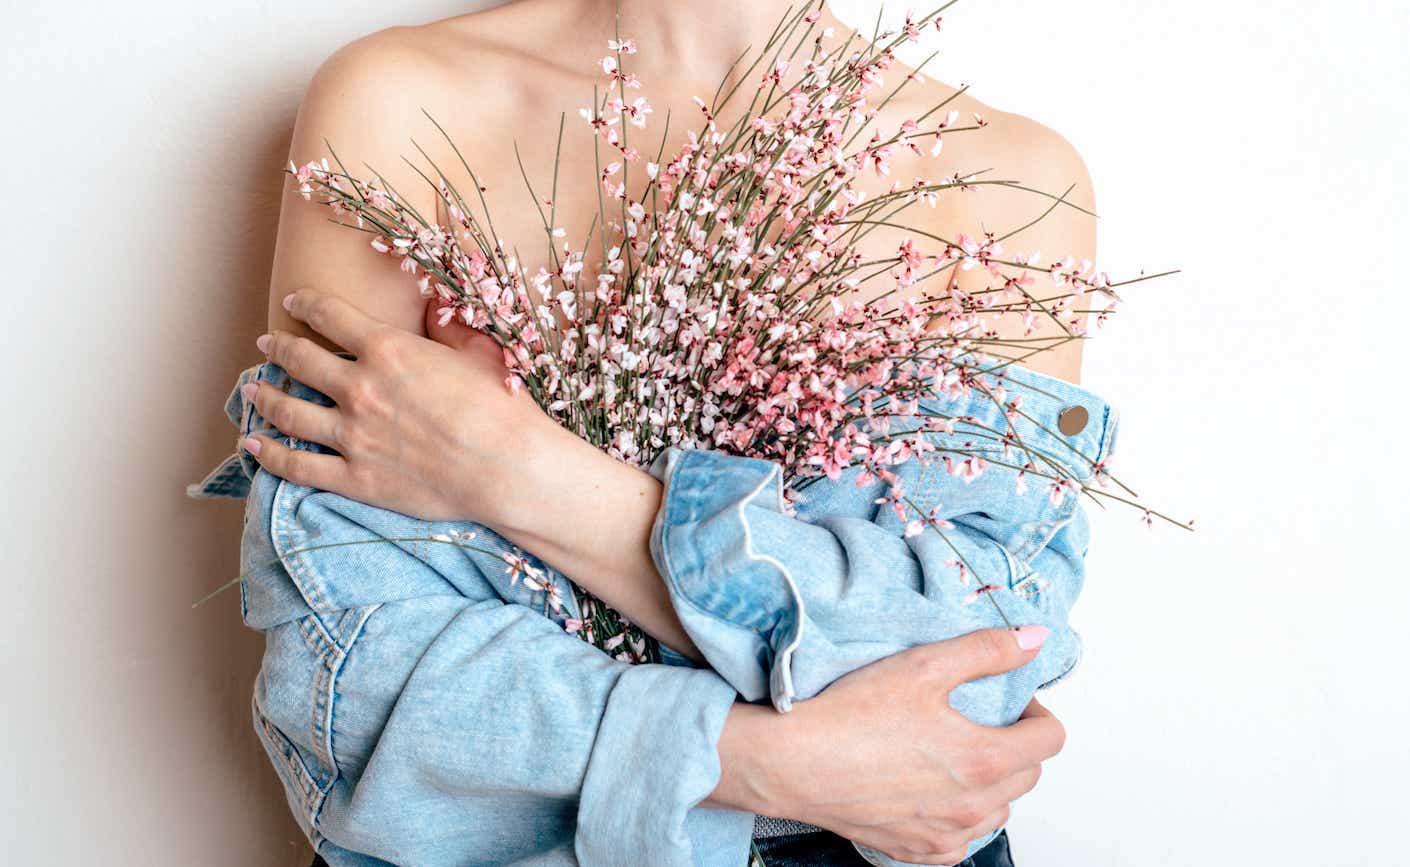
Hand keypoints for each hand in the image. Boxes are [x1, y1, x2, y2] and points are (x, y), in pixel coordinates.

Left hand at [241, 289, 544, 521]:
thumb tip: (431, 304)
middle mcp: (360, 389)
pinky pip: (298, 467)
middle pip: (299, 361)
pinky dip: (269, 455)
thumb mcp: (477, 351)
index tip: (295, 302)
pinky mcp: (355, 479)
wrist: (509, 468)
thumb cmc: (502, 407)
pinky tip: (253, 446)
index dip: (306, 304)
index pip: (330, 317)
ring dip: (264, 398)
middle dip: (277, 348)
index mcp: (388, 350)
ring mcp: (352, 437)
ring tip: (251, 392)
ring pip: (288, 413)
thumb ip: (446, 324)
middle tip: (266, 344)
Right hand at [711, 626, 1061, 865]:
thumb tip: (1034, 639)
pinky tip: (934, 792)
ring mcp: (946, 835)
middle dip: (1016, 743)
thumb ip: (986, 651)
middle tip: (980, 719)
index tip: (1012, 700)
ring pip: (999, 810)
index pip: (1050, 740)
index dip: (1037, 711)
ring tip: (955, 754)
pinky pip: (962, 841)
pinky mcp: (917, 851)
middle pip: (1029, 775)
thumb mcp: (923, 666)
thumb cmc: (850, 715)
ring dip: (993, 783)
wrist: (793, 762)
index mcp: (984, 758)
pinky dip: (960, 817)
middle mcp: (972, 806)